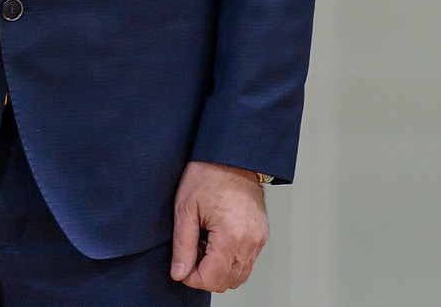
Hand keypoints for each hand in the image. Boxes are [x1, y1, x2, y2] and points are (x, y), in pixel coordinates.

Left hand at [169, 161, 268, 290]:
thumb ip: (182, 246)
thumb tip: (179, 273)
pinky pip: (247, 262)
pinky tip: (215, 241)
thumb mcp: (185, 209)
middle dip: (204, 275)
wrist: (232, 157)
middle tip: (190, 253)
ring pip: (239, 275)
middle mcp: (250, 242)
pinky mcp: (261, 236)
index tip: (181, 266)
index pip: (212, 279)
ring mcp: (258, 240)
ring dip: (218, 269)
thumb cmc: (208, 176)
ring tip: (203, 244)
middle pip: (227, 282)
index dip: (192, 278)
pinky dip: (230, 261)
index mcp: (230, 236)